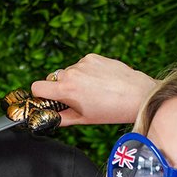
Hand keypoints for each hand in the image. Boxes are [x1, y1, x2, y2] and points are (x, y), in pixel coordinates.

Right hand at [30, 54, 157, 126]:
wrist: (139, 95)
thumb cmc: (112, 110)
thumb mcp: (83, 119)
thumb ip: (61, 118)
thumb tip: (49, 117)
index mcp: (66, 90)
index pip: (37, 86)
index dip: (40, 94)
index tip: (47, 100)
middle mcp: (72, 73)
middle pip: (53, 79)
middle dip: (60, 88)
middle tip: (76, 98)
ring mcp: (83, 63)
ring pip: (68, 71)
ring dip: (75, 79)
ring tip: (93, 90)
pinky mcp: (93, 57)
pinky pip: (82, 65)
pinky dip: (86, 72)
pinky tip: (100, 81)